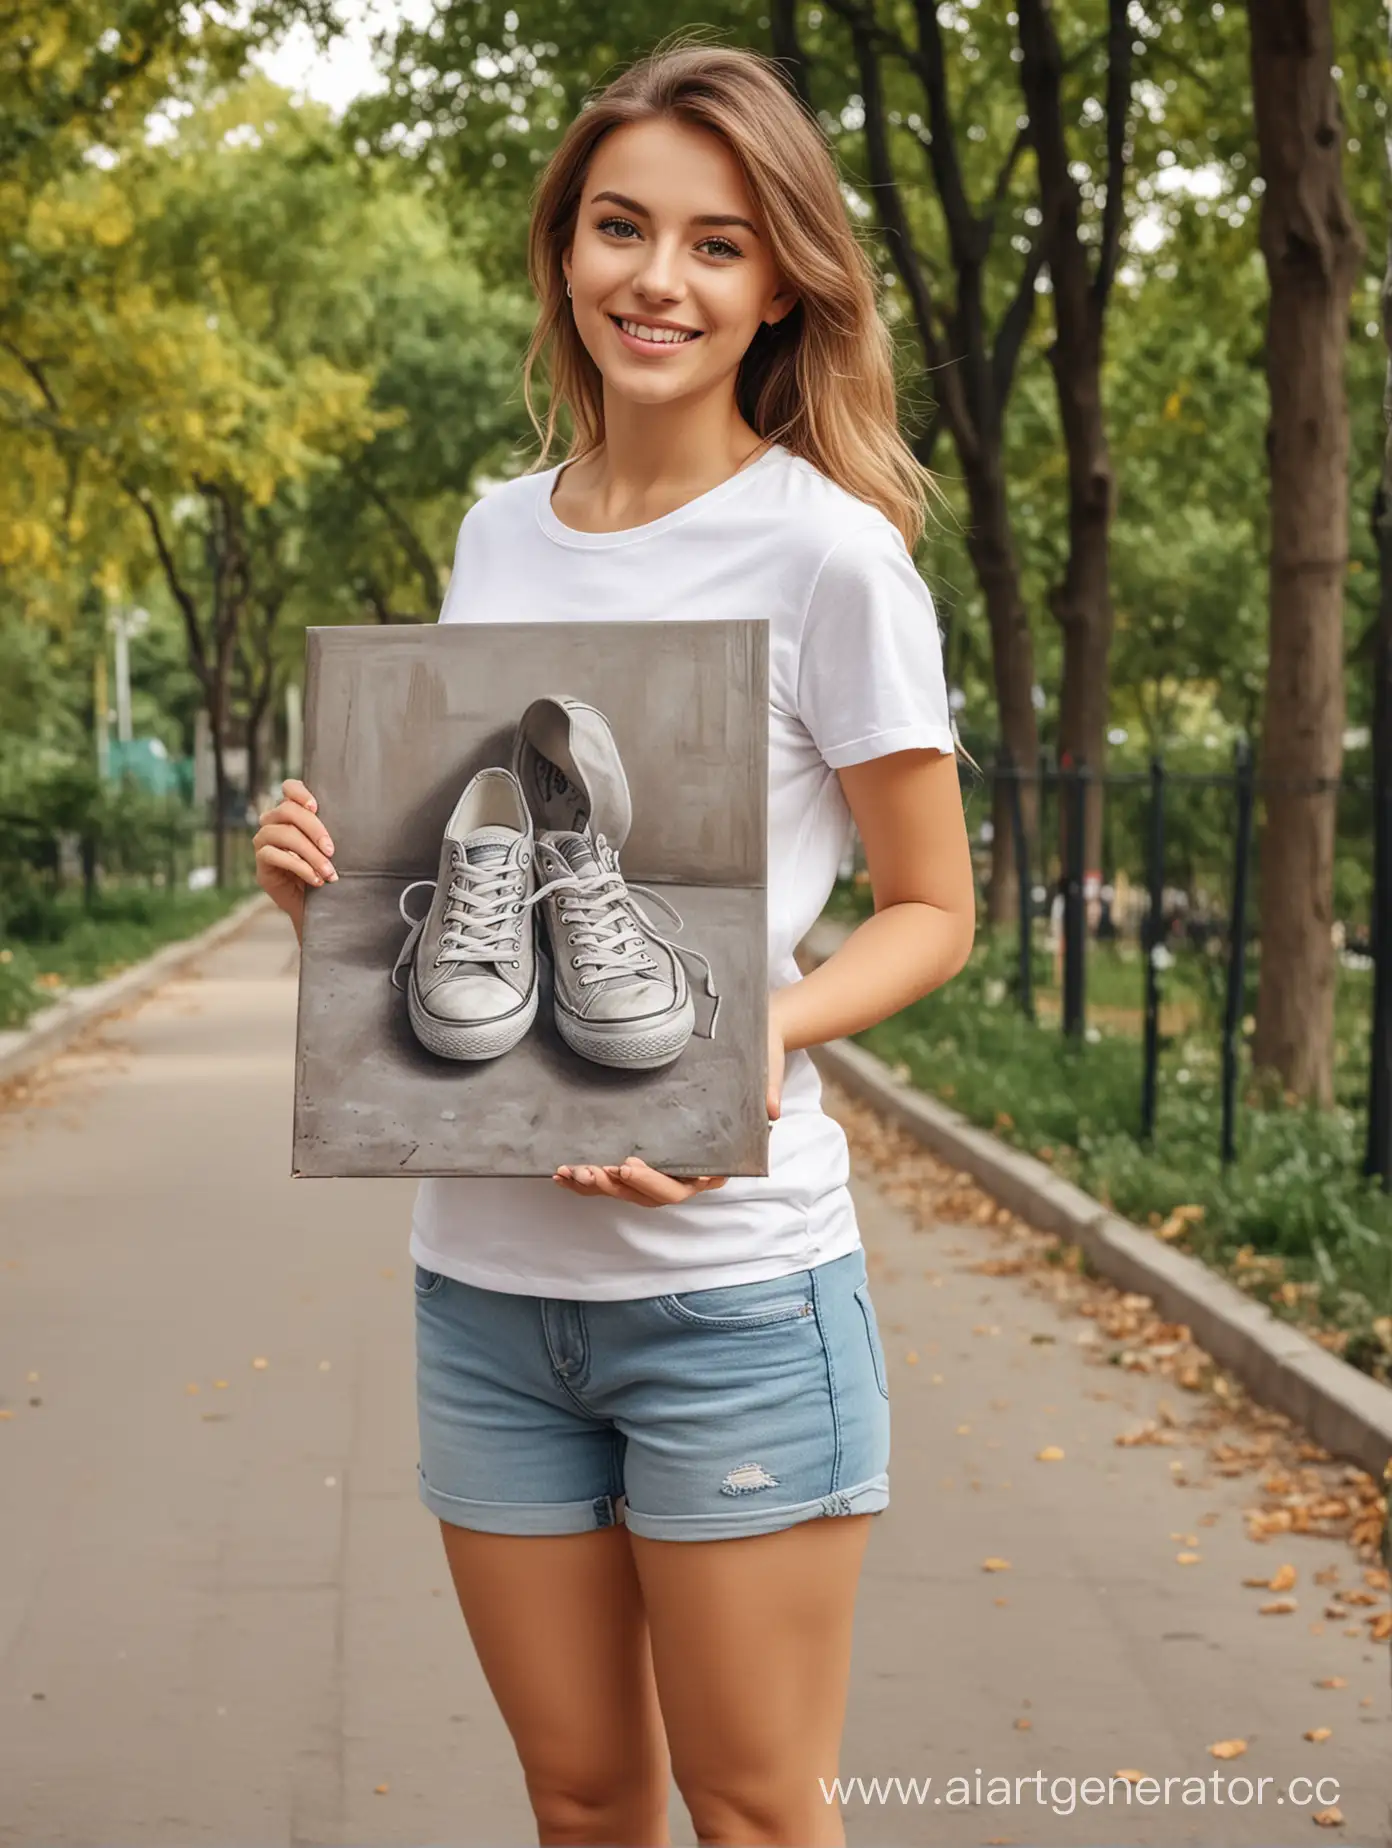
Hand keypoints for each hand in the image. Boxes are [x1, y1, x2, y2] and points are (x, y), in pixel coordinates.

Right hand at [253, 778, 336, 938]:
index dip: (300, 792)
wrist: (319, 906)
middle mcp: (273, 823)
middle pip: (287, 811)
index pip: (288, 788)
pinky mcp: (261, 864)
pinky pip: (274, 856)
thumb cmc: (330, 870)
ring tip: (329, 873)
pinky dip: (299, 867)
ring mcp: (264, 842)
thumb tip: (354, 814)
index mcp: (292, 812)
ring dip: (310, 854)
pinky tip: (315, 880)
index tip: (316, 807)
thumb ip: (332, 829)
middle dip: (314, 829)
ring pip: (283, 834)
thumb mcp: (333, 847)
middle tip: (332, 850)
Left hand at [552, 1005, 788, 1207]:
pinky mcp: (645, 1153)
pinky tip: (564, 1173)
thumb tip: (770, 1109)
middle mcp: (691, 1171)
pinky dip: (590, 1177)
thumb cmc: (759, 1060)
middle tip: (589, 1169)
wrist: (755, 1044)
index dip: (656, 1181)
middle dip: (616, 1185)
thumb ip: (767, 1091)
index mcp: (718, 1162)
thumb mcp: (768, 1069)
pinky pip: (616, 1175)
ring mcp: (666, 1165)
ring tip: (569, 1172)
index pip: (686, 1184)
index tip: (630, 1165)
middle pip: (650, 1194)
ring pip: (628, 1189)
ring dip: (596, 1184)